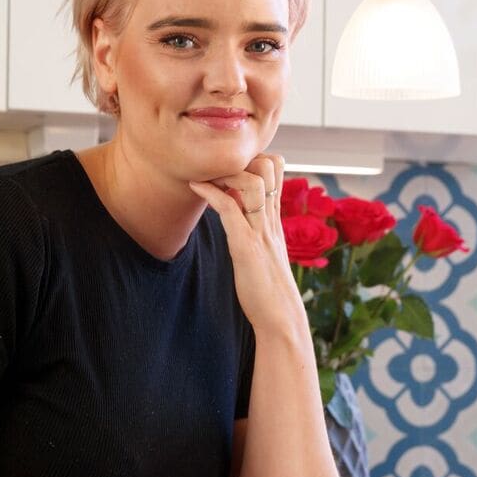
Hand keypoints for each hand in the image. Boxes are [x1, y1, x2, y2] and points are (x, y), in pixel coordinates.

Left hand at [187, 153, 307, 339]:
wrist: (281, 317)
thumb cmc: (269, 288)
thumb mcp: (265, 251)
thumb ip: (256, 231)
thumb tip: (239, 219)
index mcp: (274, 219)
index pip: (276, 170)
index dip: (252, 159)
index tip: (228, 167)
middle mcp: (270, 220)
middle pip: (268, 166)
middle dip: (240, 159)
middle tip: (215, 168)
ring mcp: (260, 231)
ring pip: (252, 182)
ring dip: (224, 172)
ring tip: (204, 175)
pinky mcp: (246, 247)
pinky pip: (230, 210)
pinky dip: (210, 194)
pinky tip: (195, 187)